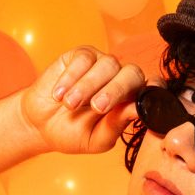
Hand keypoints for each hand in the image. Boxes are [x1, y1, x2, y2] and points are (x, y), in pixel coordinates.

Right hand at [20, 46, 145, 154]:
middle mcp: (120, 79)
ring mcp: (102, 65)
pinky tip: (59, 95)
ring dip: (89, 86)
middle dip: (116, 90)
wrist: (41, 125)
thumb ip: (116, 126)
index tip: (143, 101)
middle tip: (97, 108)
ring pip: (108, 64)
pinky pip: (84, 59)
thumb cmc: (72, 133)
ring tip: (70, 105)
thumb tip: (138, 110)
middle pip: (132, 73)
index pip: (152, 88)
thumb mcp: (96, 139)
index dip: (154, 90)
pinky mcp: (81, 56)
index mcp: (130, 100)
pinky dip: (71, 78)